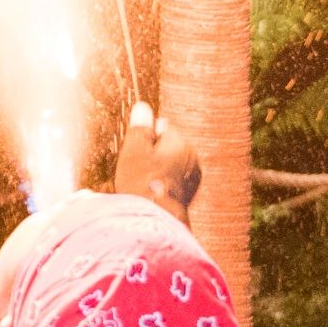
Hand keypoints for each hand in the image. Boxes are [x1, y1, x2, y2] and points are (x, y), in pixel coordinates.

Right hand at [114, 101, 201, 222]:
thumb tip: (143, 107)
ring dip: (157, 168)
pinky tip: (150, 192)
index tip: (134, 150)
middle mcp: (193, 159)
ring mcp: (193, 178)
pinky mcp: (189, 195)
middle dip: (152, 152)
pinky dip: (162, 182)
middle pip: (167, 145)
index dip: (145, 136)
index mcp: (182, 143)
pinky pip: (173, 179)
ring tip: (142, 181)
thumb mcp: (134, 149)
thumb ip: (140, 127)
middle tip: (136, 167)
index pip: (162, 126)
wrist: (155, 219)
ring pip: (170, 163)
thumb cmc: (142, 181)